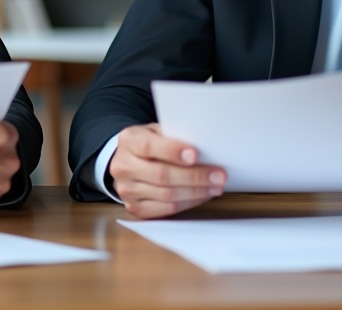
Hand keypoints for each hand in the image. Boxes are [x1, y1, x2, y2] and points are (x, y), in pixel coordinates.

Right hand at [109, 123, 225, 218]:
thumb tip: (204, 146)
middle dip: (194, 176)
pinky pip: (166, 209)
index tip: (195, 155)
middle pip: (161, 174)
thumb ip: (174, 136)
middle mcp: (123, 166)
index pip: (148, 146)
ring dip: (196, 192)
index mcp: (128, 140)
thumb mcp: (157, 131)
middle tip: (218, 175)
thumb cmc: (150, 143)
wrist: (128, 161)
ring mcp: (127, 189)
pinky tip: (202, 196)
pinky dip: (188, 203)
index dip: (173, 151)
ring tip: (215, 187)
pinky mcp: (134, 207)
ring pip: (166, 195)